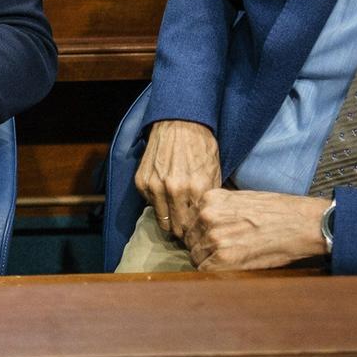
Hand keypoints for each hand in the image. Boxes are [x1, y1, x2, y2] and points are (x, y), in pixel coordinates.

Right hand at [133, 120, 220, 241]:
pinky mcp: (141, 181)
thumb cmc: (201, 146)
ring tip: (177, 219)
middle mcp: (174, 189)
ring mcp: (155, 185)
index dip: (197, 232)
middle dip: (183, 232)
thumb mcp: (215, 172)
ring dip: (169, 221)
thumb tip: (207, 221)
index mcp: (197, 189)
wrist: (179, 123)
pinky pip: (150, 203)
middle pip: (177, 228)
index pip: (195, 226)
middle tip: (187, 231)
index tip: (198, 234)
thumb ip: (210, 198)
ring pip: (161, 220)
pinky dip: (157, 203)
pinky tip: (166, 196)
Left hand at [185, 188, 329, 269]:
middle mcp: (207, 216)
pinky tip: (229, 268)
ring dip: (208, 260)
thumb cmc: (278, 212)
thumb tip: (204, 224)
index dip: (200, 231)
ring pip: (196, 255)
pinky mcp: (224, 258)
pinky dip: (214, 272)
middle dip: (202, 246)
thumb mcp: (241, 199)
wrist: (302, 223)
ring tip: (229, 260)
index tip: (211, 237)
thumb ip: (219, 209)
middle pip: (190, 238)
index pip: (191, 220)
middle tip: (221, 252)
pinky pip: (205, 270)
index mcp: (210, 199)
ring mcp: (214, 237)